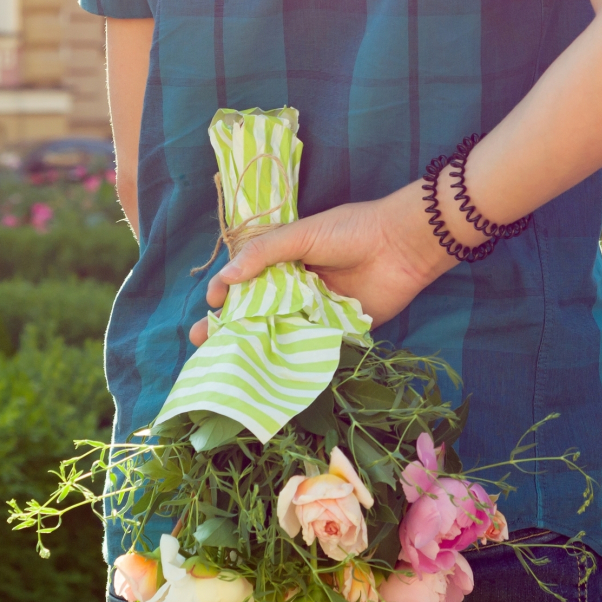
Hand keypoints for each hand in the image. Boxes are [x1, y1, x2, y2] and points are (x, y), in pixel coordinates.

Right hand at [189, 179, 473, 345]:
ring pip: (277, 330)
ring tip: (224, 360)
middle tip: (200, 341)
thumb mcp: (301, 235)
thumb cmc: (351, 231)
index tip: (213, 303)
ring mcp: (314, 310)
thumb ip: (263, 254)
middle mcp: (296, 287)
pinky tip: (264, 370)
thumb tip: (226, 278)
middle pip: (256, 310)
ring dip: (253, 345)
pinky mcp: (336, 330)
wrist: (401, 246)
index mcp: (285, 260)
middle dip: (229, 325)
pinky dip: (288, 356)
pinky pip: (308, 345)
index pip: (246, 280)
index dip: (226, 292)